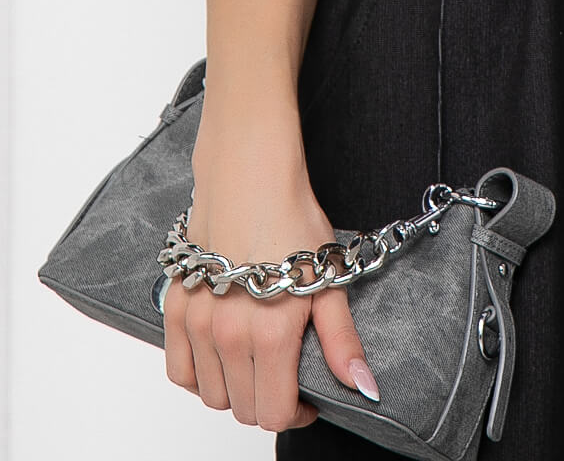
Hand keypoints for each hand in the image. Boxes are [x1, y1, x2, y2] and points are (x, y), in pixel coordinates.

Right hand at [163, 152, 379, 431]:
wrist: (251, 175)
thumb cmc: (292, 221)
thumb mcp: (328, 281)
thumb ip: (341, 342)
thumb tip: (363, 387)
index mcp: (270, 335)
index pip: (274, 414)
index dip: (296, 414)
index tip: (307, 399)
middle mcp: (227, 336)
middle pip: (242, 409)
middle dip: (268, 402)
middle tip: (285, 377)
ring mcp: (196, 323)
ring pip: (210, 395)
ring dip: (234, 390)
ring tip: (256, 364)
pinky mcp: (174, 307)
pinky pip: (178, 369)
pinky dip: (197, 375)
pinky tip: (220, 357)